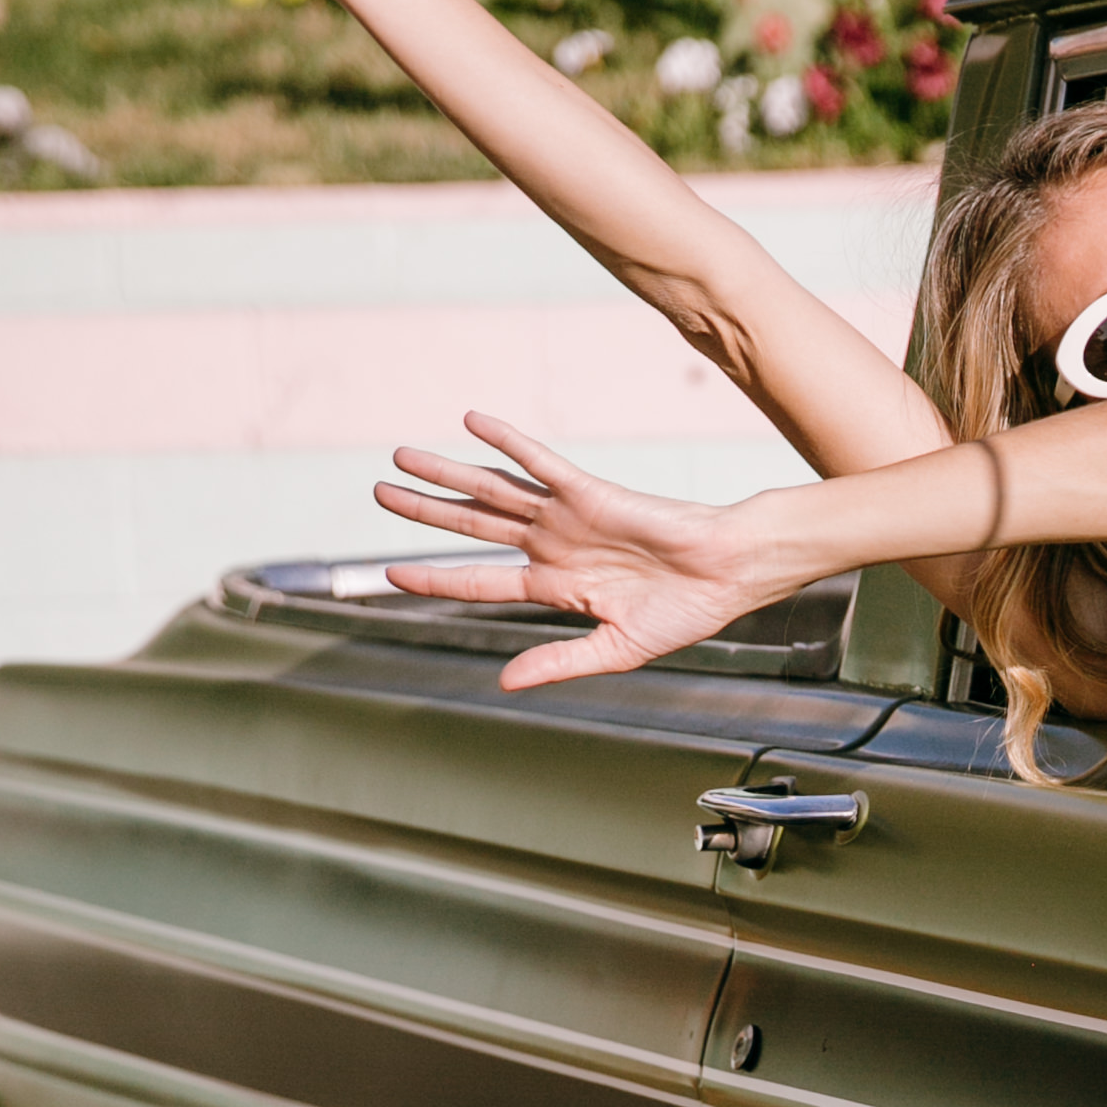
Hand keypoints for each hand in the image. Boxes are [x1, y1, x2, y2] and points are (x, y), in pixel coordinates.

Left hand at [376, 415, 804, 690]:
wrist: (727, 577)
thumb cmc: (685, 612)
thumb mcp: (614, 649)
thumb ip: (557, 662)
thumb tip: (504, 683)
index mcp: (557, 586)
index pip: (480, 580)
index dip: (435, 578)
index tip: (391, 573)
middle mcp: (553, 545)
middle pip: (474, 526)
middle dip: (424, 511)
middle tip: (379, 494)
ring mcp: (568, 516)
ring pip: (493, 490)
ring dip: (446, 473)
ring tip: (401, 458)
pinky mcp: (590, 493)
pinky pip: (539, 463)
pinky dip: (506, 442)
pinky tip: (472, 423)